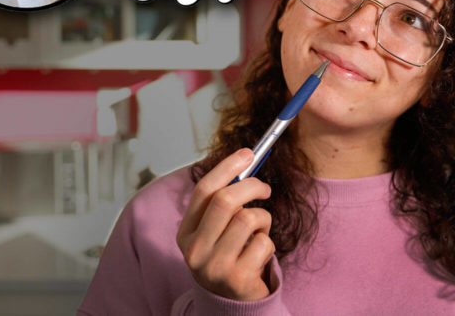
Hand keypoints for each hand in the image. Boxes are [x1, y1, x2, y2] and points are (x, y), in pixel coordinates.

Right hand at [177, 149, 276, 300]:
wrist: (232, 304)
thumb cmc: (228, 257)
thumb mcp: (217, 231)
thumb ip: (224, 202)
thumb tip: (246, 160)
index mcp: (186, 233)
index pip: (204, 190)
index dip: (227, 167)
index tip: (248, 153)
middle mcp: (195, 250)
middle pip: (225, 200)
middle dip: (252, 186)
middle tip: (265, 188)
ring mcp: (215, 266)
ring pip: (248, 219)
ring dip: (264, 219)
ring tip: (260, 230)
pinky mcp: (237, 279)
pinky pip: (263, 243)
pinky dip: (268, 242)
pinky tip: (260, 253)